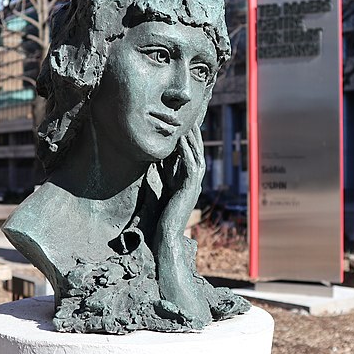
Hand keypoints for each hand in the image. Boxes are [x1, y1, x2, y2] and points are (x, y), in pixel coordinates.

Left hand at [156, 124, 204, 239]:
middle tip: (190, 120)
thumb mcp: (162, 186)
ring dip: (192, 139)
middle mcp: (194, 181)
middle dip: (194, 136)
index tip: (183, 127)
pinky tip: (180, 139)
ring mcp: (195, 184)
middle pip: (197, 153)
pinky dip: (187, 150)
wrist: (167, 233)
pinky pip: (191, 164)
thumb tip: (155, 157)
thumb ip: (162, 173)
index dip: (187, 141)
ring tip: (187, 124)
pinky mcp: (191, 187)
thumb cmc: (163, 215)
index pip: (190, 156)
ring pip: (197, 155)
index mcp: (188, 181)